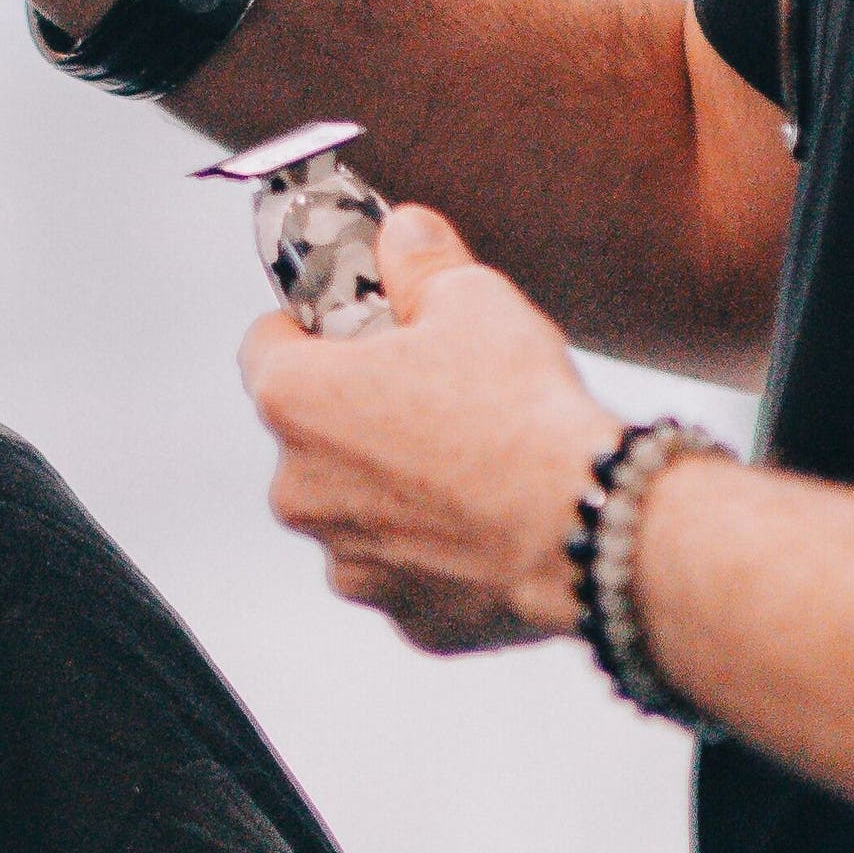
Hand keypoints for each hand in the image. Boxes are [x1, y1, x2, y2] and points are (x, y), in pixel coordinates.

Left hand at [240, 204, 622, 653]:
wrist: (587, 525)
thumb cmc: (517, 408)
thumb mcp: (471, 296)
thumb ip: (419, 258)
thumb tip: (403, 233)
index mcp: (292, 401)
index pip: (266, 346)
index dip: (313, 328)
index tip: (356, 326)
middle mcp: (298, 491)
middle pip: (313, 436)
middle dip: (362, 414)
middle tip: (435, 393)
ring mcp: (349, 563)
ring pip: (358, 509)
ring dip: (396, 489)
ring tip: (474, 463)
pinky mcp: (404, 619)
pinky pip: (409, 571)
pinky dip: (439, 551)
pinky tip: (493, 523)